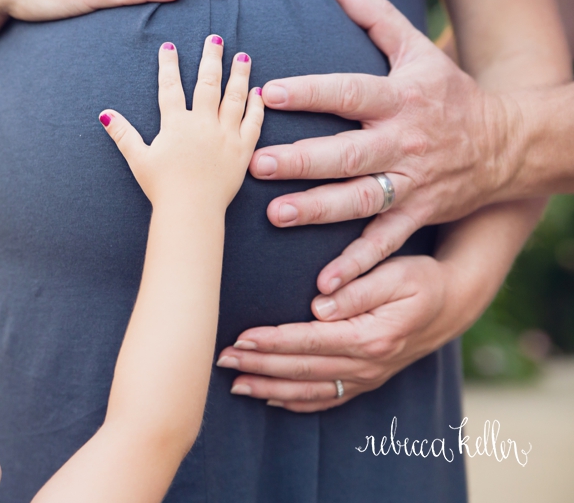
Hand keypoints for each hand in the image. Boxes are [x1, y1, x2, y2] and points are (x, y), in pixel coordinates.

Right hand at [100, 36, 263, 211]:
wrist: (191, 210)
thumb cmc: (162, 187)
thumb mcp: (138, 159)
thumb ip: (123, 134)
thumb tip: (105, 114)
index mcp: (176, 124)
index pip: (171, 87)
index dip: (168, 65)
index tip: (169, 47)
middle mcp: (203, 124)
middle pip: (208, 83)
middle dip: (211, 59)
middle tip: (215, 39)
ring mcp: (225, 135)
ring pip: (235, 97)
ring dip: (239, 74)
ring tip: (243, 56)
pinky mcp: (242, 150)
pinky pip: (253, 123)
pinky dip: (256, 106)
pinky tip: (258, 92)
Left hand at [216, 255, 470, 411]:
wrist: (453, 303)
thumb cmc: (421, 279)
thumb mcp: (396, 272)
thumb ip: (357, 288)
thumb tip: (318, 306)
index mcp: (372, 336)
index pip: (311, 341)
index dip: (273, 341)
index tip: (241, 337)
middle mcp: (368, 364)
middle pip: (302, 369)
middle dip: (259, 365)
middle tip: (221, 359)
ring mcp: (367, 378)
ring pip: (309, 390)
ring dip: (269, 388)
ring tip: (234, 383)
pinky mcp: (366, 382)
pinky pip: (327, 400)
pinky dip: (296, 402)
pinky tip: (270, 399)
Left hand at [247, 0, 517, 294]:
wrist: (505, 144)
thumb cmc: (448, 94)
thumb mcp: (419, 51)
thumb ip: (377, 19)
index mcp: (399, 98)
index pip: (350, 92)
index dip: (311, 91)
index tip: (269, 91)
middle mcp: (403, 142)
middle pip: (349, 152)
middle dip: (303, 160)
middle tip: (258, 164)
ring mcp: (411, 183)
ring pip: (361, 200)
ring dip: (319, 210)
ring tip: (277, 215)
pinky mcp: (417, 215)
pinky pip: (385, 243)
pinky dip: (357, 264)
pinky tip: (325, 284)